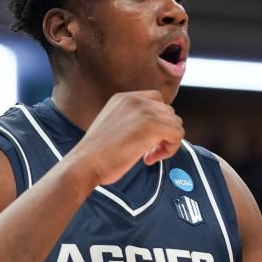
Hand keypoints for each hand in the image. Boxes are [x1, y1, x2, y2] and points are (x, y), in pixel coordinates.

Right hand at [68, 91, 184, 185]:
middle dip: (163, 133)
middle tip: (148, 151)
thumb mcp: (114, 126)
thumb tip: (157, 130)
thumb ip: (132, 121)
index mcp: (124, 98)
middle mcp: (135, 99)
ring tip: (148, 156)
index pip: (157, 100)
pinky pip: (177, 134)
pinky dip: (170, 149)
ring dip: (167, 143)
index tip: (147, 139)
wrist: (84, 163)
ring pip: (176, 123)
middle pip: (169, 113)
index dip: (158, 121)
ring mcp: (144, 111)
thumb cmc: (97, 154)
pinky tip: (149, 159)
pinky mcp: (151, 126)